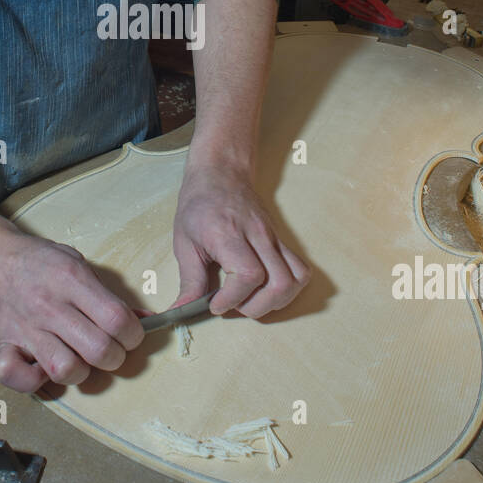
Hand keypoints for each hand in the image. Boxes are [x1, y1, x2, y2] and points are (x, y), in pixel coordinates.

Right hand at [0, 227, 144, 392]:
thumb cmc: (38, 261)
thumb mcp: (78, 263)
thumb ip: (109, 293)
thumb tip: (146, 319)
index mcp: (71, 280)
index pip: (117, 319)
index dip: (134, 334)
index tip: (131, 336)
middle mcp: (48, 306)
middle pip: (99, 350)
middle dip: (115, 356)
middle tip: (110, 350)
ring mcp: (25, 328)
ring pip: (66, 369)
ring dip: (81, 371)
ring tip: (79, 358)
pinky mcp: (3, 345)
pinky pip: (18, 377)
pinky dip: (34, 380)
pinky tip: (43, 368)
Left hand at [172, 162, 310, 318]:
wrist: (220, 172)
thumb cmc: (199, 204)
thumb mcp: (184, 242)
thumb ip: (189, 280)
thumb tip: (181, 310)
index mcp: (229, 233)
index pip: (248, 275)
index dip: (232, 299)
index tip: (215, 304)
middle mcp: (257, 235)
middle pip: (279, 283)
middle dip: (257, 306)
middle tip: (234, 304)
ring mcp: (274, 236)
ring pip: (296, 278)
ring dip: (277, 300)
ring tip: (252, 299)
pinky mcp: (282, 239)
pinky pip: (300, 269)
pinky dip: (289, 288)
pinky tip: (266, 289)